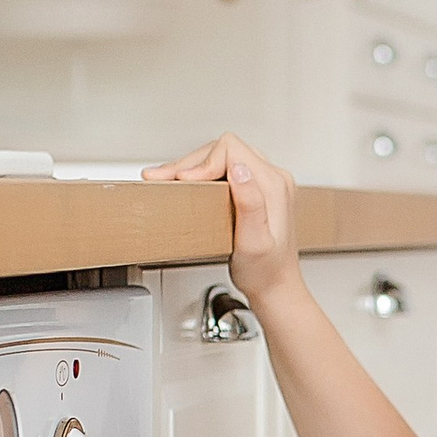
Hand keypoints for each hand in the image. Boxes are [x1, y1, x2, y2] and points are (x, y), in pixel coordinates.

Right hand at [142, 132, 304, 308]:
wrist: (275, 287)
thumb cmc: (264, 271)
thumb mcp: (255, 243)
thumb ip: (250, 205)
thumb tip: (240, 170)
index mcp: (273, 185)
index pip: (230, 149)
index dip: (201, 162)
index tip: (184, 181)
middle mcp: (273, 178)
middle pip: (223, 150)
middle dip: (189, 162)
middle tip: (161, 178)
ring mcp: (266, 182)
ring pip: (222, 157)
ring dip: (192, 166)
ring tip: (165, 179)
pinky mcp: (257, 190)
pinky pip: (225, 169)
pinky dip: (202, 174)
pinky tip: (184, 184)